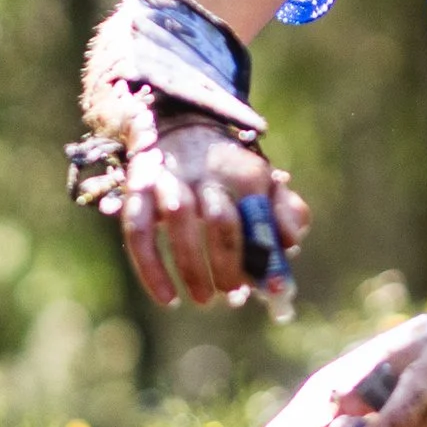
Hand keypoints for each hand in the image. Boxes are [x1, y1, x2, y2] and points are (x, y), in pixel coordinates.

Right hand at [119, 122, 311, 307]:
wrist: (180, 126)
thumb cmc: (230, 171)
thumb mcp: (264, 183)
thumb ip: (284, 212)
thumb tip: (289, 244)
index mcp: (244, 172)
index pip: (258, 216)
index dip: (266, 255)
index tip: (274, 288)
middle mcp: (206, 172)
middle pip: (220, 220)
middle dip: (228, 266)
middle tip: (234, 296)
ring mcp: (170, 178)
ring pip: (179, 221)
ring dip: (191, 267)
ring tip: (204, 299)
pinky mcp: (138, 188)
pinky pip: (139, 230)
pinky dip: (151, 268)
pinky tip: (167, 299)